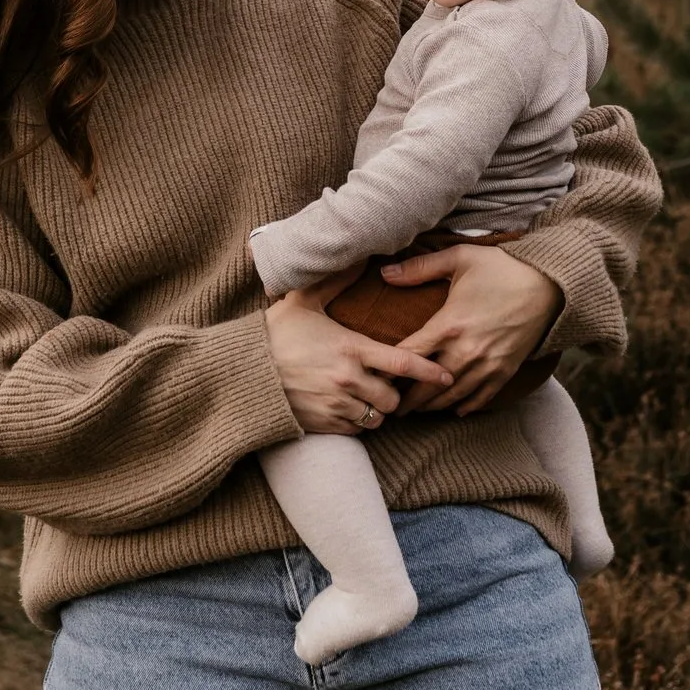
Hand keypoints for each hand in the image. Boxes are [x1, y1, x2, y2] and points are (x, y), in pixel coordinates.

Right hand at [265, 267, 452, 434]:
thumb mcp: (304, 301)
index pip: (403, 362)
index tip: (446, 372)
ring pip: (378, 418)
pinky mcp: (324, 424)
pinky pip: (356, 431)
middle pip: (394, 398)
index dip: (429, 369)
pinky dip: (357, 422)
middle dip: (394, 393)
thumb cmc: (275, 334)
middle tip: (385, 383)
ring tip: (367, 397)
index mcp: (351, 348)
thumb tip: (361, 258)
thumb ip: (335, 282)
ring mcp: (337, 405)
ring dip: (377, 410)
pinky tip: (347, 408)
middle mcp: (349, 380)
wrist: (243, 372)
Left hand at [384, 245, 561, 415]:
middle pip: (427, 385)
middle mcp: (466, 351)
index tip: (377, 375)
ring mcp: (487, 364)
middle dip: (407, 398)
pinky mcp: (506, 370)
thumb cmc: (502, 267)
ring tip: (415, 410)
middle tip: (390, 405)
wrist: (549, 283)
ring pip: (452, 396)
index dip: (390, 368)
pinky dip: (465, 405)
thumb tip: (385, 272)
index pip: (410, 355)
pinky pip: (482, 397)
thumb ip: (419, 268)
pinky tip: (454, 409)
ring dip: (432, 406)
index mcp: (449, 324)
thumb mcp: (459, 258)